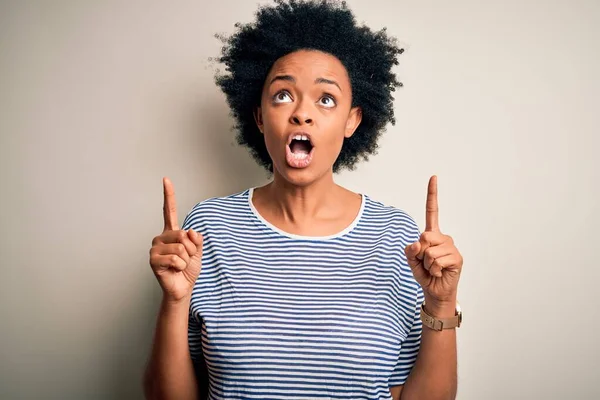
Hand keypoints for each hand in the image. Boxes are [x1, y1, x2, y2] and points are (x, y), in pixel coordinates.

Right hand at [149, 177, 202, 302]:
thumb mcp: (197, 252)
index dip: (168, 195)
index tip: (166, 179)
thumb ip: (196, 240)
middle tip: (185, 259)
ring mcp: (155, 248)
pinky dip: (180, 266)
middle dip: (190, 249)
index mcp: (172, 232)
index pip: (169, 210)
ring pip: (180, 248)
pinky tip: (174, 270)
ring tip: (179, 265)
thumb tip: (190, 231)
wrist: (182, 288)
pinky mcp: (152, 259)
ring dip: (186, 260)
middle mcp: (161, 237)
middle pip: (182, 234)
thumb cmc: (188, 270)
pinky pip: (175, 258)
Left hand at [404, 176, 462, 309]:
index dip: (432, 194)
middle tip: (426, 263)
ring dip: (427, 264)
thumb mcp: (411, 260)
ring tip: (433, 269)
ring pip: (429, 251)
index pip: (433, 211)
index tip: (434, 177)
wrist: (435, 292)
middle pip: (424, 236)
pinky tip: (439, 273)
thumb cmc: (425, 274)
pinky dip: (434, 269)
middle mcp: (444, 237)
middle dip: (420, 253)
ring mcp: (451, 247)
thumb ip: (410, 250)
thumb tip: (419, 243)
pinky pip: (437, 260)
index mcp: (432, 234)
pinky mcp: (457, 258)